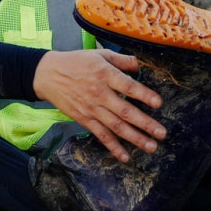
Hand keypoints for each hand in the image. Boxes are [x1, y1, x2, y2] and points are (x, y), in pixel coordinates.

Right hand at [33, 49, 166, 162]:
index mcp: (105, 74)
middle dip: (145, 123)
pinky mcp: (84, 120)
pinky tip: (126, 156)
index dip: (144, 95)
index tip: (158, 103)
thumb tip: (140, 66)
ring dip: (135, 138)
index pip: (128, 87)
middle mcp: (99, 94)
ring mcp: (92, 109)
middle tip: (162, 133)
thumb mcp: (100, 54)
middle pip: (125, 111)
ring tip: (151, 146)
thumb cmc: (77, 62)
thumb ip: (122, 60)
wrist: (48, 75)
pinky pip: (101, 135)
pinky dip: (113, 147)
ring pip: (116, 126)